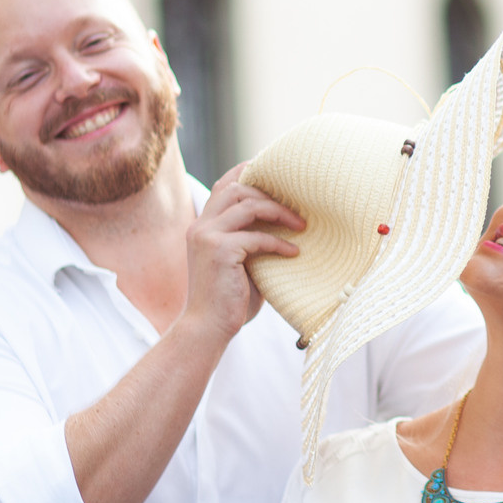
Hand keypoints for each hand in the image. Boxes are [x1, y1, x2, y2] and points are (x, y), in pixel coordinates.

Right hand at [182, 163, 303, 346]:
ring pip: (247, 204)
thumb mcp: (241, 262)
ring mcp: (207, 236)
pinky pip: (256, 237)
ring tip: (301, 225)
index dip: (249, 173)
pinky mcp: (219, 251)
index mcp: (203, 225)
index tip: (280, 176)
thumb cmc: (230, 300)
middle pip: (237, 187)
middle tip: (298, 207)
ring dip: (279, 212)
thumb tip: (288, 222)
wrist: (208, 329)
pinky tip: (294, 252)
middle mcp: (201, 226)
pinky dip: (278, 243)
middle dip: (270, 192)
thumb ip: (253, 239)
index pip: (224, 185)